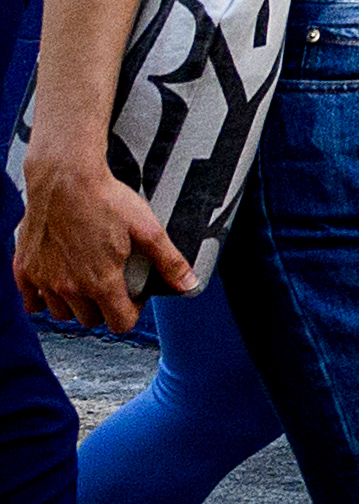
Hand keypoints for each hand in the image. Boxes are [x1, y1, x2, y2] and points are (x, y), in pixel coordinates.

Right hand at [13, 138, 185, 329]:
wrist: (65, 179)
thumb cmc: (104, 200)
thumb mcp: (147, 229)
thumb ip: (168, 261)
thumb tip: (188, 284)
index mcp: (102, 281)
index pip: (119, 323)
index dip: (132, 313)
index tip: (133, 298)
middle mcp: (70, 287)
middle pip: (90, 319)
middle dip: (105, 307)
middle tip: (112, 284)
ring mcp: (44, 280)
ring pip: (61, 313)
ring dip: (75, 305)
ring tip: (86, 283)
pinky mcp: (25, 269)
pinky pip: (31, 302)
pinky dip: (42, 299)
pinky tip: (56, 284)